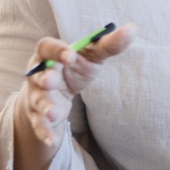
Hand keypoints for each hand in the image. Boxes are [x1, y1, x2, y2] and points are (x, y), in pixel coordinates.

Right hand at [18, 25, 135, 144]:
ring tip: (54, 114)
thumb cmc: (74, 66)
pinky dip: (45, 132)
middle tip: (51, 81)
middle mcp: (38, 73)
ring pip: (38, 101)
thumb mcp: (92, 55)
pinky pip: (39, 124)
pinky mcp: (38, 115)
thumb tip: (132, 29)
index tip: (71, 55)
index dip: (57, 51)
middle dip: (44, 78)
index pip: (47, 47)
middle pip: (38, 75)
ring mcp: (36, 95)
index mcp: (49, 54)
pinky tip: (53, 141)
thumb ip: (109, 44)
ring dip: (45, 107)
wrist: (54, 90)